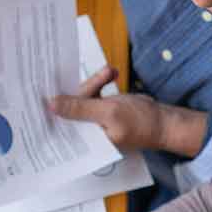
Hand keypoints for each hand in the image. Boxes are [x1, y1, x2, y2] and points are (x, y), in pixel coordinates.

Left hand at [49, 67, 206, 156]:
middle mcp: (86, 131)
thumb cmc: (141, 122)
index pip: (61, 123)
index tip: (46, 87)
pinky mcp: (102, 109)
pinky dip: (102, 82)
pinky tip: (111, 73)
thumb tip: (52, 105)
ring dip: (96, 81)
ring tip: (111, 72)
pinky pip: (95, 92)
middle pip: (73, 104)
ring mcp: (94, 120)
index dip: (55, 105)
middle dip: (86, 87)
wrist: (164, 121)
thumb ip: (79, 109)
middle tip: (103, 75)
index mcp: (84, 140)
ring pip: (85, 95)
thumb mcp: (108, 112)